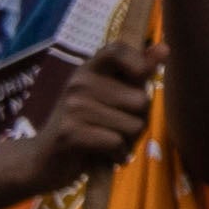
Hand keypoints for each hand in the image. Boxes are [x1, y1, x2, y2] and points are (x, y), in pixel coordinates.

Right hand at [3, 54, 156, 188]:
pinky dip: (117, 155)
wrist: (42, 161)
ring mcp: (73, 106)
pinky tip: (103, 156)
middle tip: (116, 128)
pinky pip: (117, 143)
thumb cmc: (84, 127)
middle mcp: (79, 82)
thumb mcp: (109, 96)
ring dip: (128, 142)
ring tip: (107, 143)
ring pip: (134, 126)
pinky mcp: (70, 133)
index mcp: (89, 69)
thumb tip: (166, 48)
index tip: (140, 79)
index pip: (117, 49)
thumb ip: (137, 74)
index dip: (139, 62)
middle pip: (141, 100)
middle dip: (138, 121)